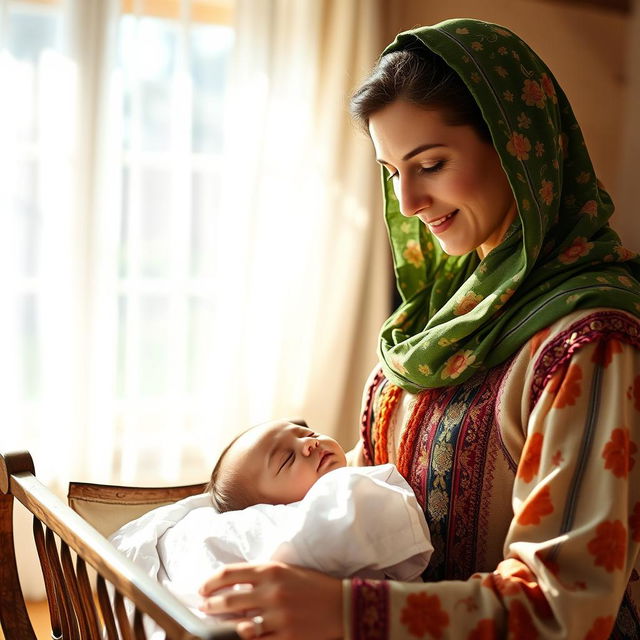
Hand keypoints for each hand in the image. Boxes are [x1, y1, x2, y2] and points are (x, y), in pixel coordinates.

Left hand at [198, 561, 342, 638]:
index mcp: (271, 570)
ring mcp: (278, 616)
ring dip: (225, 627)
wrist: (340, 604)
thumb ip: (260, 575)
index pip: (229, 573)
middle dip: (210, 605)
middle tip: (204, 607)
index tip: (202, 589)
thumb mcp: (286, 570)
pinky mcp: (286, 637)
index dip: (211, 582)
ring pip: (239, 625)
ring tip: (219, 626)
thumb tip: (231, 585)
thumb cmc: (311, 584)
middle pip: (228, 600)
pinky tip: (242, 637)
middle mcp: (272, 592)